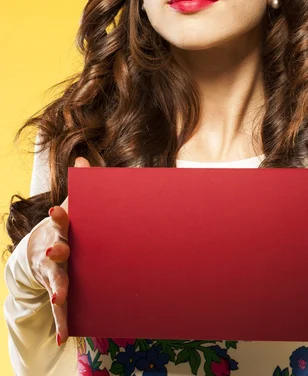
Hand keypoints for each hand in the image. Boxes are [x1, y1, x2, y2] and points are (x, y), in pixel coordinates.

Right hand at [27, 156, 90, 345]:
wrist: (37, 250)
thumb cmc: (64, 226)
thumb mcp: (72, 206)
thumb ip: (81, 185)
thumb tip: (83, 157)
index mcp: (61, 229)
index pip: (60, 220)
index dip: (59, 215)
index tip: (58, 208)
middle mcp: (53, 251)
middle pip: (55, 251)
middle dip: (56, 251)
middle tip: (57, 250)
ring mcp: (52, 273)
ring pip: (54, 281)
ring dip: (57, 288)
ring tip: (59, 297)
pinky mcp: (56, 290)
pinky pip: (60, 310)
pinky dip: (61, 323)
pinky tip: (64, 337)